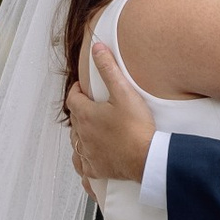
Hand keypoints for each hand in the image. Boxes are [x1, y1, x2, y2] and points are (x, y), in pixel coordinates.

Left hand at [66, 39, 157, 186]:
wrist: (147, 158)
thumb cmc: (137, 127)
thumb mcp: (124, 92)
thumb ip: (109, 69)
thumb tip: (96, 49)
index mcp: (86, 115)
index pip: (72, 99)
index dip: (76, 91)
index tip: (82, 89)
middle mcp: (82, 135)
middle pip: (75, 120)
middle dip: (80, 111)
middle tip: (91, 107)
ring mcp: (88, 154)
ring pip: (76, 143)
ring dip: (81, 135)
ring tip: (90, 130)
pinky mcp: (96, 170)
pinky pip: (83, 168)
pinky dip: (84, 162)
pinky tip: (88, 161)